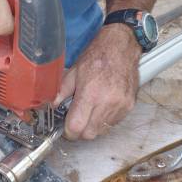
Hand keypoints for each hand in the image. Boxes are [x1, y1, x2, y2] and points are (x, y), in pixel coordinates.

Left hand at [54, 24, 141, 139]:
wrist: (121, 47)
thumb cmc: (98, 56)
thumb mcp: (74, 71)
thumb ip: (61, 92)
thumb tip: (52, 106)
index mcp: (91, 93)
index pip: (77, 127)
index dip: (69, 132)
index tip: (66, 129)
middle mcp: (107, 102)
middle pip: (89, 134)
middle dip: (80, 131)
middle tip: (76, 120)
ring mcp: (120, 106)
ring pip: (102, 131)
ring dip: (93, 126)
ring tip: (90, 110)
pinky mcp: (129, 106)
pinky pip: (113, 123)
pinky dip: (104, 120)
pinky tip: (101, 107)